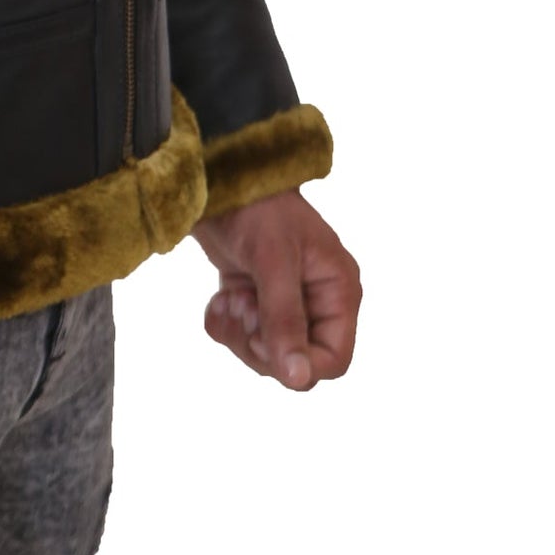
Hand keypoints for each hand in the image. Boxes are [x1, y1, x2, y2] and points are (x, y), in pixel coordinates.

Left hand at [194, 187, 360, 389]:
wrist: (216, 176)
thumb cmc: (256, 206)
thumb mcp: (273, 261)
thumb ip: (285, 319)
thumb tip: (297, 379)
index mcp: (338, 291)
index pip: (334, 359)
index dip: (300, 364)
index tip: (264, 341)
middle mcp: (317, 301)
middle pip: (296, 361)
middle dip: (261, 344)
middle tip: (240, 310)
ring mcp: (285, 300)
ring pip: (267, 352)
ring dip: (239, 333)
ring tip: (228, 299)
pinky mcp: (254, 297)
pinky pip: (241, 334)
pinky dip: (224, 324)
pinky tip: (219, 298)